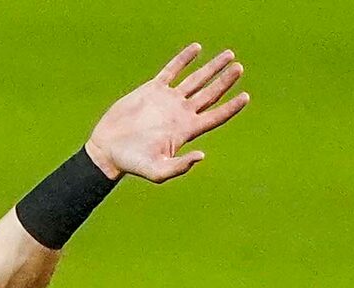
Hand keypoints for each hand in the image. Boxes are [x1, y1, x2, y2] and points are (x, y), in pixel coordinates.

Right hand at [87, 45, 249, 184]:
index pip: (215, 116)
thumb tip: (202, 156)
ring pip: (195, 80)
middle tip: (238, 69)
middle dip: (225, 81)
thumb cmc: (132, 163)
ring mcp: (168, 100)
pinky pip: (172, 71)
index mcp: (185, 130)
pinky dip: (184, 59)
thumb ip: (179, 167)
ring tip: (229, 56)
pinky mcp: (153, 90)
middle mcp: (180, 113)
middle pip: (209, 94)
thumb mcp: (157, 171)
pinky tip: (196, 49)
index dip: (231, 107)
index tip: (245, 96)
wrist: (108, 149)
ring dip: (212, 68)